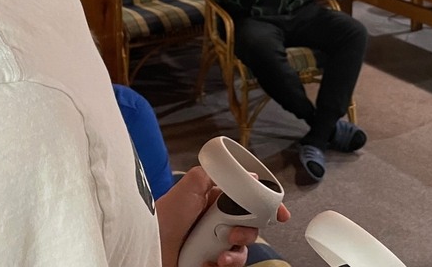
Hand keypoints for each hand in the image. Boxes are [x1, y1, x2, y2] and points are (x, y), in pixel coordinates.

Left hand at [157, 166, 290, 266]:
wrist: (150, 248)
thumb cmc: (165, 217)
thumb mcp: (191, 184)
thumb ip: (216, 173)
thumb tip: (248, 173)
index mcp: (215, 200)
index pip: (248, 200)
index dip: (267, 206)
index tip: (281, 214)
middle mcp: (218, 221)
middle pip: (251, 225)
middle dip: (250, 230)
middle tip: (236, 233)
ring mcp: (215, 244)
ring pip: (244, 248)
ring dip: (238, 250)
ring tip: (222, 252)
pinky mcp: (212, 262)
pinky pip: (232, 264)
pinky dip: (228, 263)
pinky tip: (214, 262)